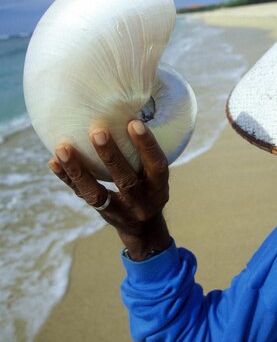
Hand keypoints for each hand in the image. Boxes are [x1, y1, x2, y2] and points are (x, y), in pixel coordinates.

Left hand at [49, 120, 170, 260]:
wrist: (143, 228)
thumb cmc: (149, 187)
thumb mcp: (156, 175)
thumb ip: (145, 153)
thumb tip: (128, 113)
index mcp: (159, 187)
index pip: (156, 165)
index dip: (146, 145)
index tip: (134, 123)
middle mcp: (141, 201)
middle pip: (125, 180)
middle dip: (111, 156)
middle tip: (97, 132)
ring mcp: (120, 210)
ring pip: (96, 192)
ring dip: (78, 169)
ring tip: (62, 148)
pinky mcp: (101, 211)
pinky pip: (82, 195)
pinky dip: (67, 178)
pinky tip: (53, 162)